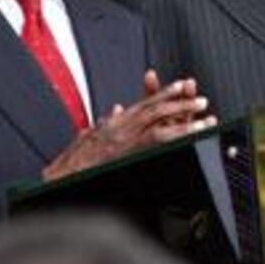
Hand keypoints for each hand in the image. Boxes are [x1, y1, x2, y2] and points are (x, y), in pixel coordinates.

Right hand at [42, 69, 217, 180]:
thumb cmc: (71, 160)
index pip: (145, 104)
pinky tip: (192, 141)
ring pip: (160, 127)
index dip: (165, 93)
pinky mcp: (126, 157)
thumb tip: (117, 110)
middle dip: (181, 105)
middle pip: (157, 111)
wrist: (58, 177)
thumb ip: (106, 122)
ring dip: (185, 123)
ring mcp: (124, 143)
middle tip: (203, 101)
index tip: (182, 86)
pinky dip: (175, 141)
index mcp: (116, 124)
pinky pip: (155, 147)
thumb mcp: (88, 135)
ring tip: (206, 122)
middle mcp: (121, 129)